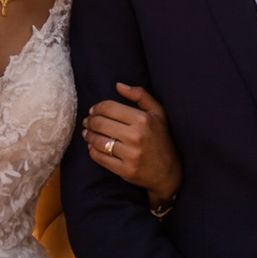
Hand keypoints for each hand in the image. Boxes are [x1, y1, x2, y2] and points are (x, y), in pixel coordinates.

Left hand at [84, 83, 180, 204]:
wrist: (169, 172)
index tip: (93, 110)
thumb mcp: (158, 112)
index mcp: (143, 119)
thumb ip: (140, 95)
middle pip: (100, 123)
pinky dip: (92, 151)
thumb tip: (118, 85)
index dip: (97, 108)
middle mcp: (136, 136)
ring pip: (98, 141)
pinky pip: (100, 158)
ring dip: (88, 135)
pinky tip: (92, 146)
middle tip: (87, 122)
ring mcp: (130, 155)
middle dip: (90, 121)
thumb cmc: (161, 138)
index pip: (109, 108)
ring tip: (87, 133)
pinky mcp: (125, 170)